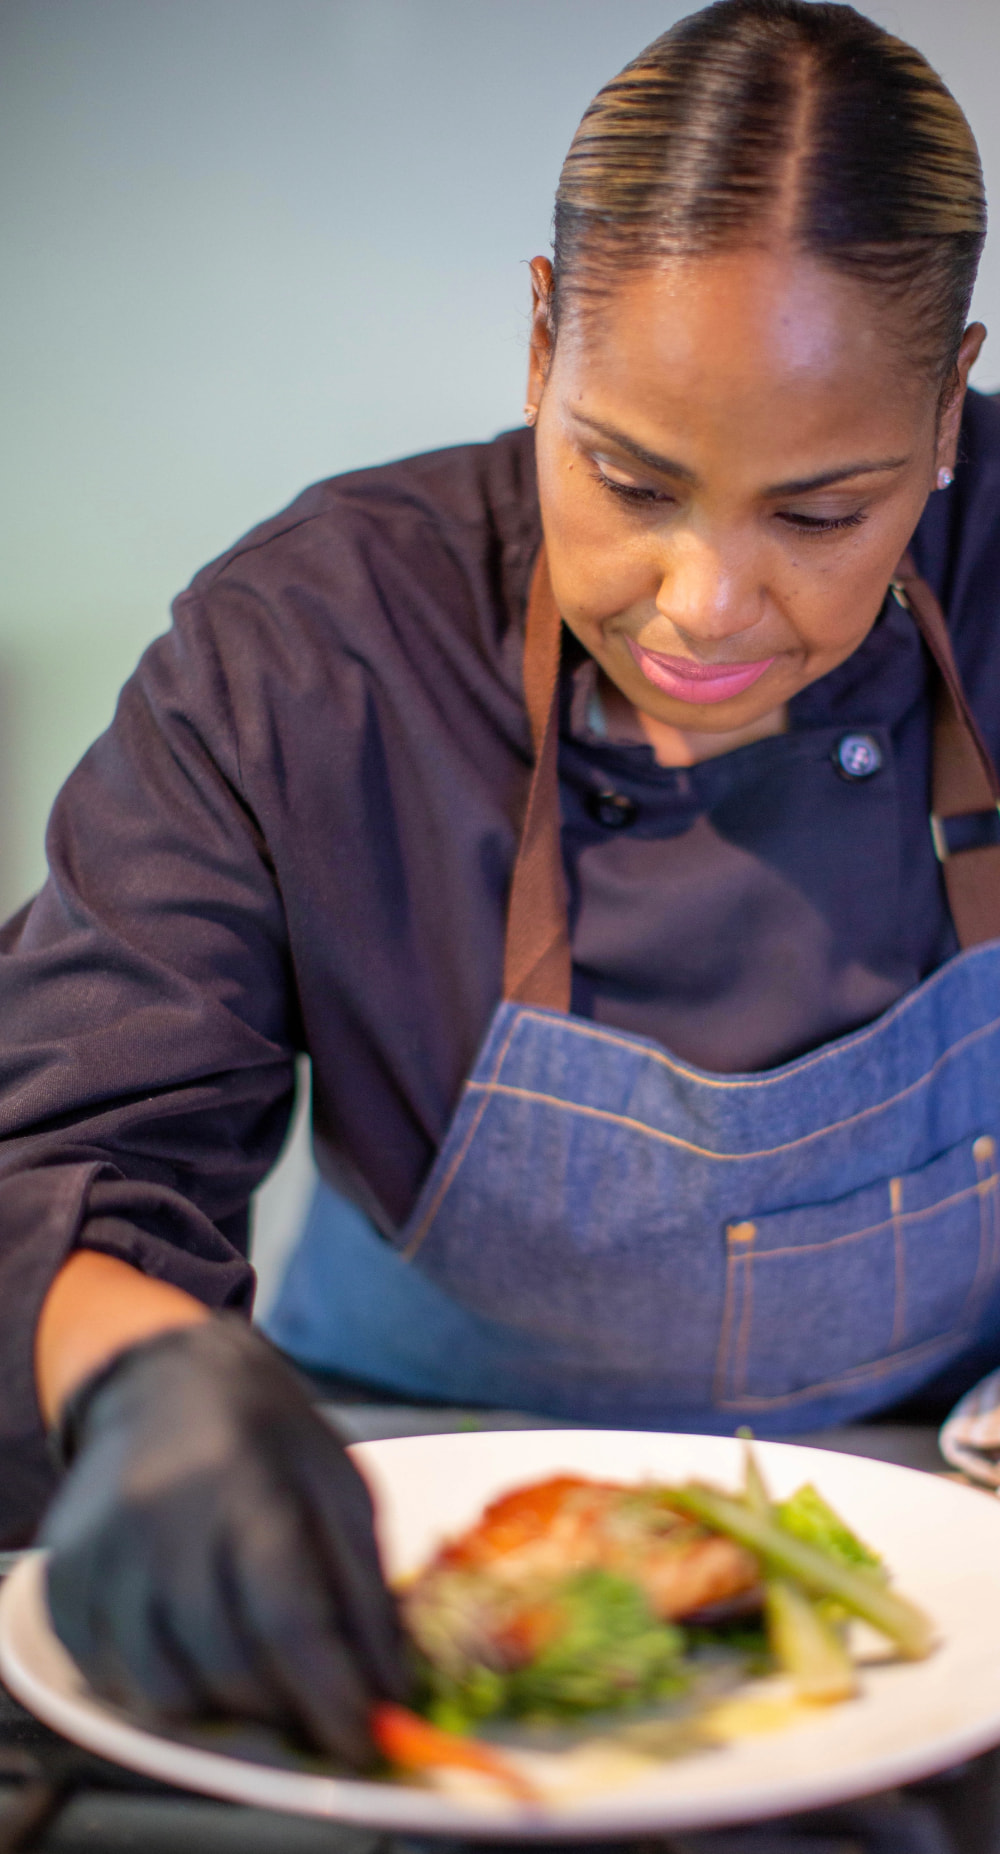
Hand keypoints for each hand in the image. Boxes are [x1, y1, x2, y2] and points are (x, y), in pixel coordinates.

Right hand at [40, 1316, 410, 1767]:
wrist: (165, 1383)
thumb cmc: (268, 1436)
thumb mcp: (340, 1486)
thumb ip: (365, 1590)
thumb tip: (388, 1695)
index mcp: (243, 1483)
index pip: (287, 1619)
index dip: (330, 1695)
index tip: (362, 1740)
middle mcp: (160, 1519)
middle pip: (228, 1666)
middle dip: (285, 1708)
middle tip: (314, 1706)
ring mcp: (102, 1553)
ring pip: (167, 1690)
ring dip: (225, 1708)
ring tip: (258, 1676)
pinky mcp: (64, 1583)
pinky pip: (114, 1681)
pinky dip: (167, 1690)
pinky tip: (199, 1653)